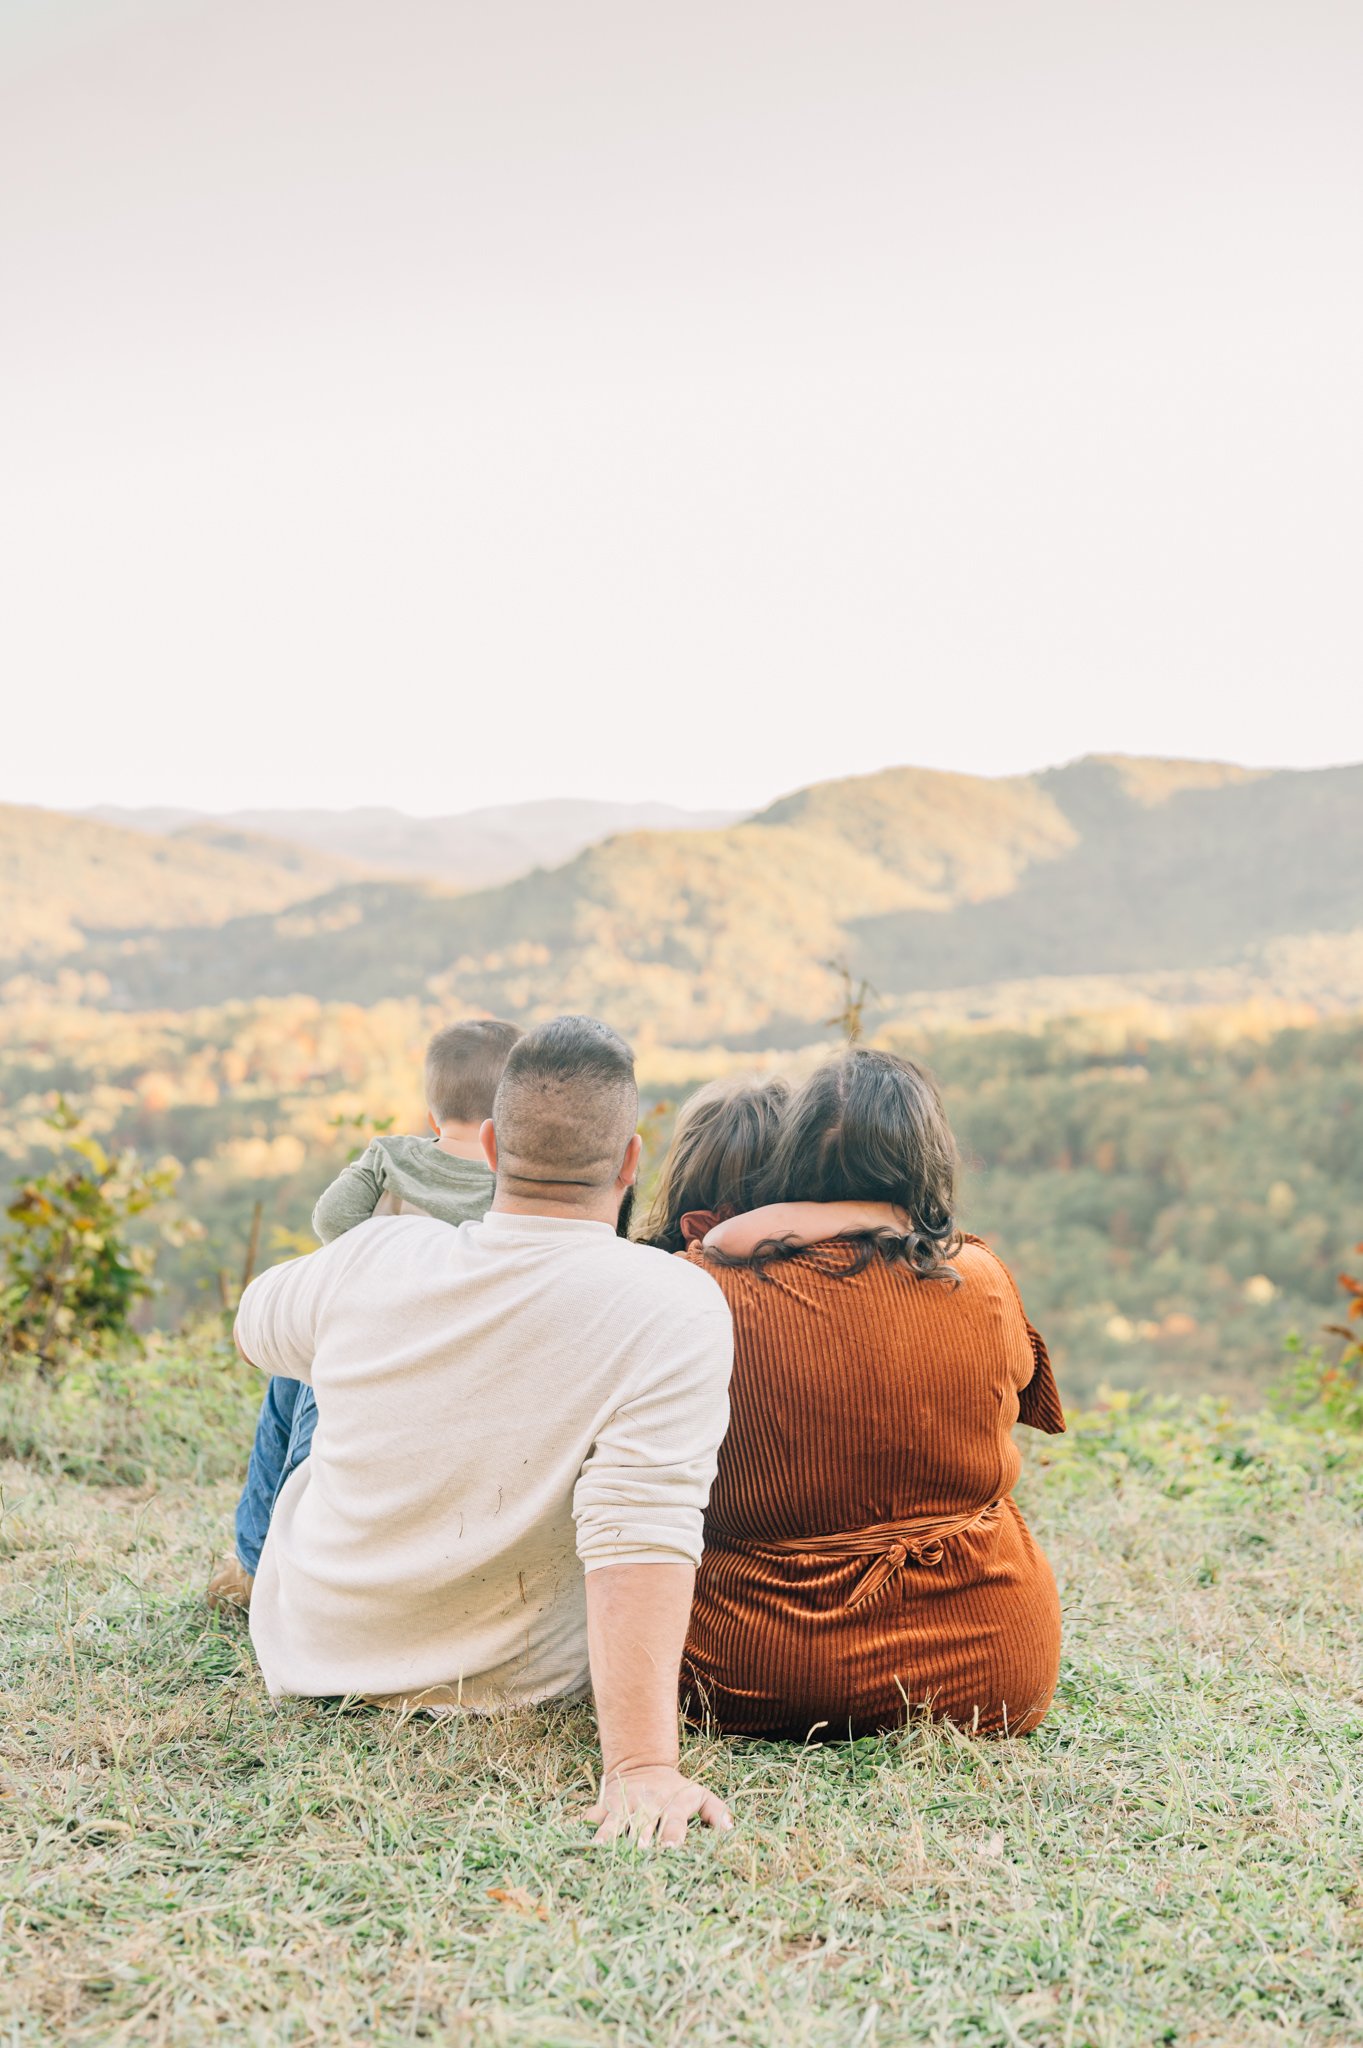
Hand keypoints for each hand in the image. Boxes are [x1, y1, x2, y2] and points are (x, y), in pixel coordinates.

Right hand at [586, 1763, 733, 1846]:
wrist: (643, 1766)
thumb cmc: (677, 1791)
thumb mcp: (699, 1795)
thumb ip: (715, 1811)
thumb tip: (730, 1830)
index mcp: (671, 1805)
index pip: (673, 1822)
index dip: (672, 1836)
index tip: (670, 1849)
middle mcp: (647, 1806)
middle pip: (643, 1825)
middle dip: (640, 1840)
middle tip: (637, 1854)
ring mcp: (624, 1806)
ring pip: (614, 1822)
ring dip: (609, 1836)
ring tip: (601, 1850)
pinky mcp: (604, 1807)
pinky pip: (591, 1818)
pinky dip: (584, 1828)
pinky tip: (573, 1839)